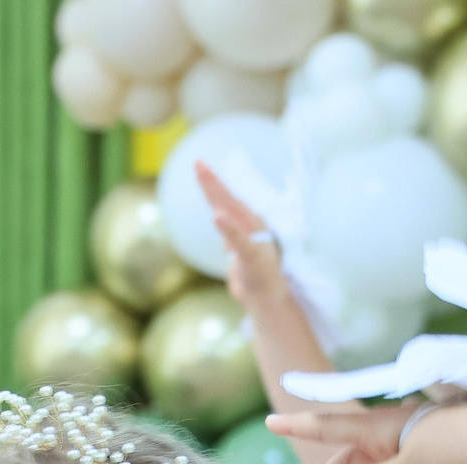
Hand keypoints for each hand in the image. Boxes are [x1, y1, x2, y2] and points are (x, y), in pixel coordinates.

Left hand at [195, 161, 290, 309]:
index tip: (198, 164)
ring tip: (205, 176)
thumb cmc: (254, 271)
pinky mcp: (253, 256)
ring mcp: (253, 239)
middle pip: (227, 199)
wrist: (268, 297)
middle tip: (198, 162)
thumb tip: (220, 220)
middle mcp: (251, 225)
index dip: (211, 182)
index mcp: (245, 222)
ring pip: (233, 213)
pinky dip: (229, 228)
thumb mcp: (239, 247)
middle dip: (212, 181)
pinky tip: (217, 216)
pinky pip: (240, 240)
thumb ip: (230, 232)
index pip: (224, 199)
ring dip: (219, 195)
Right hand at [268, 399, 466, 463]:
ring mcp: (427, 432)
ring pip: (381, 453)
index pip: (334, 424)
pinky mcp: (448, 444)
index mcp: (388, 425)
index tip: (271, 421)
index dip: (301, 426)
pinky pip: (404, 457)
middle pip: (356, 445)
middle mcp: (404, 423)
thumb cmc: (465, 457)